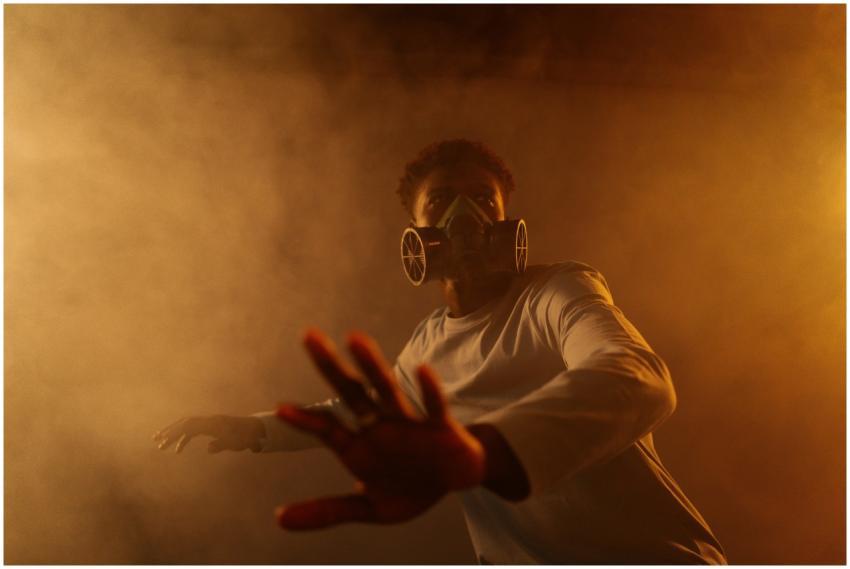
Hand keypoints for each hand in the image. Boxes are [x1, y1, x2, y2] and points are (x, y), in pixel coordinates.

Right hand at [153, 415, 265, 453]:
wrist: (256, 430)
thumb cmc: (246, 438)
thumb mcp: (235, 443)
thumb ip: (221, 444)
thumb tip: (208, 448)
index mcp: (213, 423)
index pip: (190, 425)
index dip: (175, 432)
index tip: (163, 440)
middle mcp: (209, 420)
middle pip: (185, 423)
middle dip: (170, 431)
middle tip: (156, 440)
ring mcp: (209, 423)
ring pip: (187, 426)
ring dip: (174, 433)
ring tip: (160, 443)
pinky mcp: (211, 427)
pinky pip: (193, 430)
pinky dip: (184, 438)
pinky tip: (178, 449)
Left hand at [274, 329, 485, 529]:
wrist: (455, 481)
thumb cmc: (410, 486)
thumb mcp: (369, 507)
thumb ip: (327, 511)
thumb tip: (279, 519)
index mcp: (360, 445)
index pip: (327, 428)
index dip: (306, 420)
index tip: (281, 410)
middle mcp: (379, 425)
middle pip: (351, 393)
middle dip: (331, 367)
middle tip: (309, 336)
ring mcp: (409, 422)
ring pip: (387, 390)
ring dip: (372, 366)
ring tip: (355, 339)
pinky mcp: (440, 426)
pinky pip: (433, 406)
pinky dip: (428, 390)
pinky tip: (421, 370)